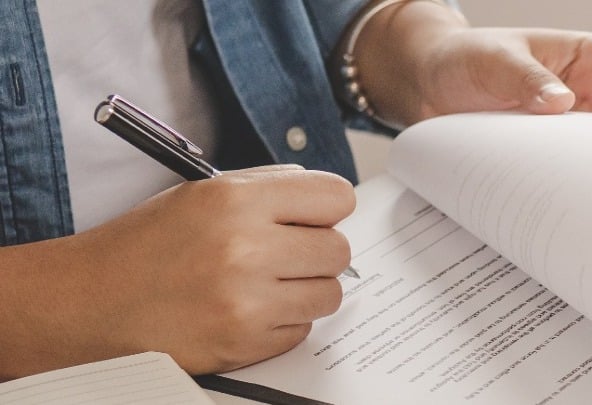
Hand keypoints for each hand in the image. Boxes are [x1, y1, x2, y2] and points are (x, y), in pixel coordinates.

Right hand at [0, 165, 355, 378]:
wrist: (93, 303)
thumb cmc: (144, 246)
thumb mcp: (202, 194)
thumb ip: (267, 188)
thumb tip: (321, 197)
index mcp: (236, 200)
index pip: (335, 197)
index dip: (329, 207)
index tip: (319, 216)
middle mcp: (245, 248)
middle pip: (339, 248)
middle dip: (320, 250)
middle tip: (291, 254)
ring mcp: (247, 301)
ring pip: (330, 293)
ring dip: (308, 289)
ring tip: (270, 283)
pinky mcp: (246, 343)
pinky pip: (303, 329)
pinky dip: (285, 321)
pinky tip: (252, 308)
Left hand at [352, 2, 591, 180]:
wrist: (429, 85)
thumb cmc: (465, 58)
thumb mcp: (495, 59)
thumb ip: (527, 78)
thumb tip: (562, 101)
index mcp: (584, 59)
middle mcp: (585, 95)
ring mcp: (569, 129)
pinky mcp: (547, 155)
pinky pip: (572, 173)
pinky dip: (575, 184)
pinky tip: (569, 193)